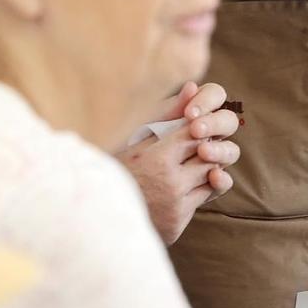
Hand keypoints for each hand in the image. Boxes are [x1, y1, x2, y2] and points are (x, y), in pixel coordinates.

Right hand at [120, 81, 243, 244]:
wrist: (96, 219)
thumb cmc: (112, 171)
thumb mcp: (134, 139)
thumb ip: (166, 114)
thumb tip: (192, 85)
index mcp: (155, 157)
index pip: (196, 132)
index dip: (199, 126)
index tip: (193, 125)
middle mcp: (169, 181)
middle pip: (209, 153)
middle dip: (206, 145)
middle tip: (195, 143)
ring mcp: (176, 204)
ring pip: (211, 175)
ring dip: (205, 166)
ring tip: (187, 162)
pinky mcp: (178, 222)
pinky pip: (204, 197)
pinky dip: (199, 187)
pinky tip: (182, 183)